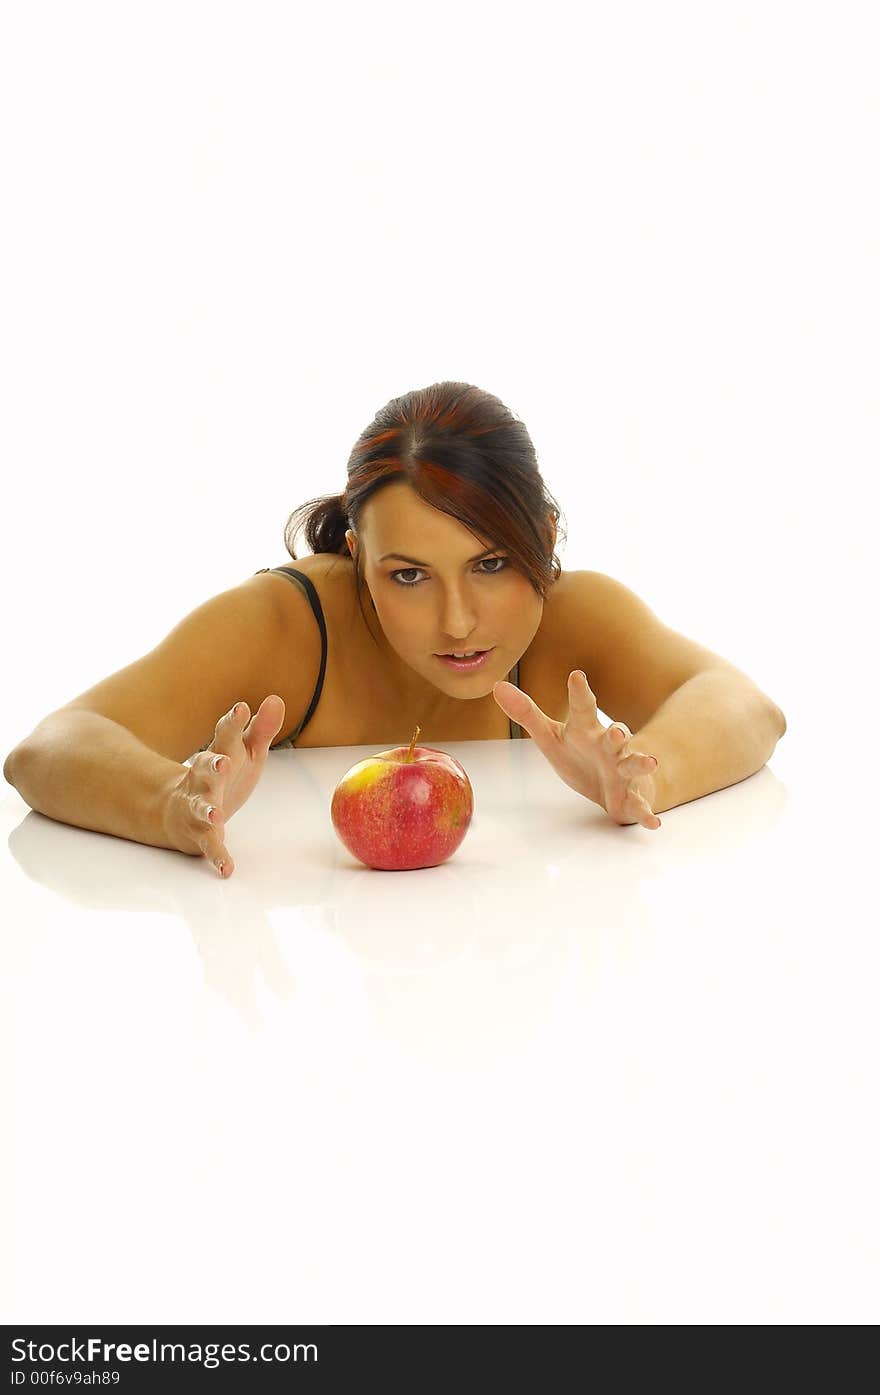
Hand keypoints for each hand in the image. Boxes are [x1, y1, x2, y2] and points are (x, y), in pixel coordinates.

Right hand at [163, 695, 286, 875]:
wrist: (179, 810)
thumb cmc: (222, 776)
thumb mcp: (245, 751)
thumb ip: (261, 729)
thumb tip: (275, 698)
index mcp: (220, 754)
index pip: (225, 735)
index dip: (232, 723)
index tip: (241, 709)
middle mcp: (204, 778)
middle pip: (206, 768)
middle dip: (212, 765)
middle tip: (222, 763)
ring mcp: (199, 806)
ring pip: (200, 807)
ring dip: (207, 811)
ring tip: (216, 816)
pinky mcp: (200, 833)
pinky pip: (209, 845)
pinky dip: (218, 856)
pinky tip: (227, 869)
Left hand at [493, 671, 661, 829]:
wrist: (611, 782)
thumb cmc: (580, 753)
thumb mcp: (550, 736)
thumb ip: (526, 714)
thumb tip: (498, 686)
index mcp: (588, 731)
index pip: (583, 709)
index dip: (579, 693)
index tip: (576, 676)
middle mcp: (610, 747)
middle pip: (617, 737)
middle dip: (617, 734)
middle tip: (615, 732)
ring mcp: (623, 771)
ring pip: (635, 765)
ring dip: (642, 763)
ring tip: (650, 763)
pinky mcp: (631, 796)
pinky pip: (640, 805)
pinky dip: (646, 812)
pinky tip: (653, 822)